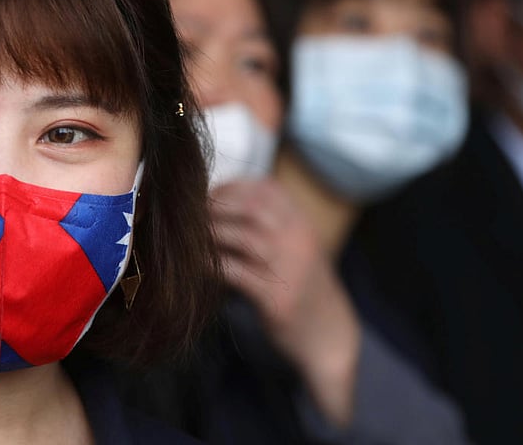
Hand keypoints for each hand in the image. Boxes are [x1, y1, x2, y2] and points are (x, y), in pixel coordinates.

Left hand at [211, 178, 360, 425]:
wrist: (330, 335)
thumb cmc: (304, 287)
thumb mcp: (298, 247)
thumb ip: (273, 224)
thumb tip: (225, 203)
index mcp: (303, 225)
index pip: (266, 189)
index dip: (233, 187)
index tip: (210, 194)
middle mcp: (299, 242)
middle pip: (252, 207)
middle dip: (218, 207)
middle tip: (193, 214)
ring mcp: (290, 270)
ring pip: (244, 238)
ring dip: (213, 234)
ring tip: (191, 238)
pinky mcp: (276, 300)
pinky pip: (236, 273)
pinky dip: (213, 266)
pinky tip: (198, 266)